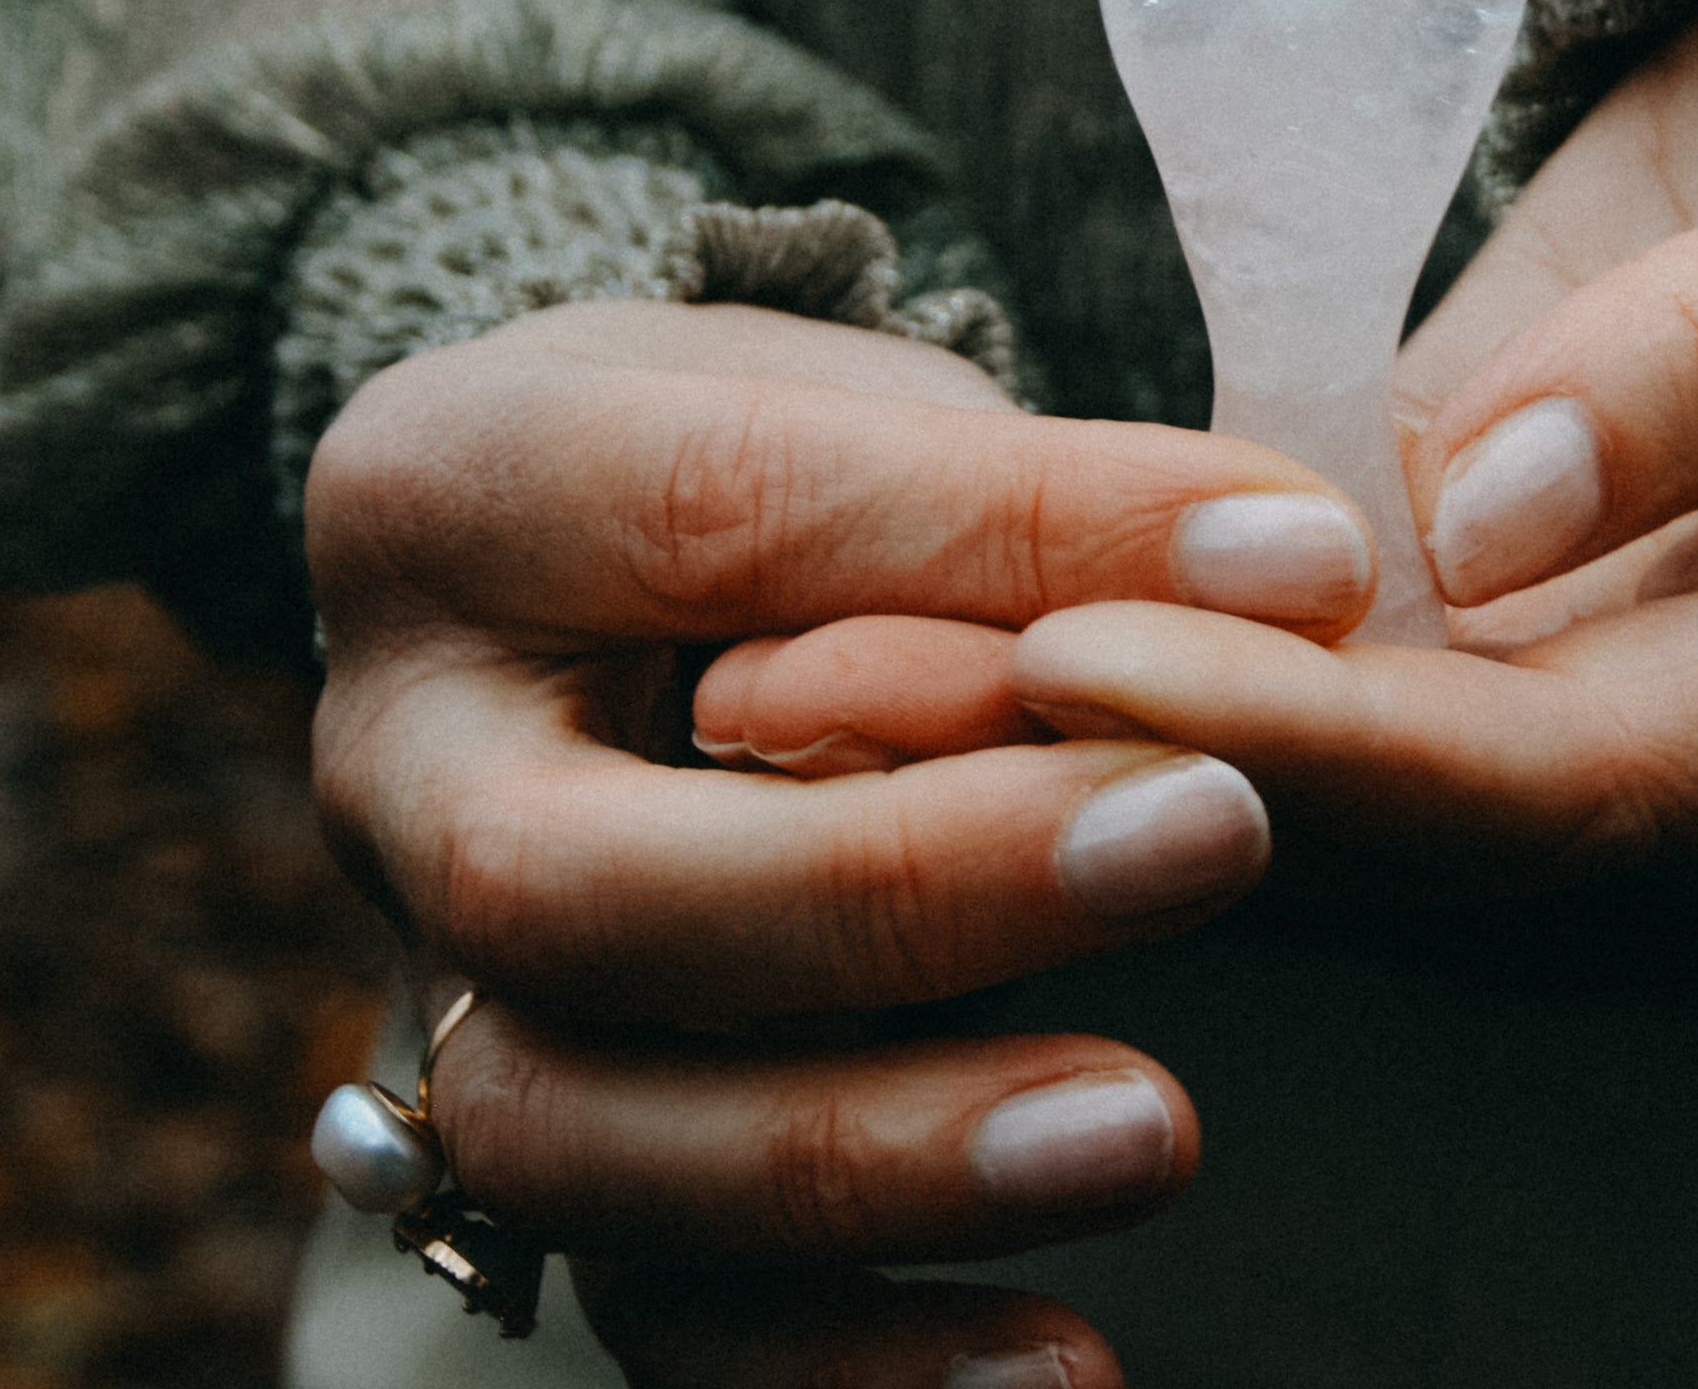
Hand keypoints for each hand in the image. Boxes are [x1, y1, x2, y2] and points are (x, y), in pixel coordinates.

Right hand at [305, 298, 1382, 1383]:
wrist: (602, 603)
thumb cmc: (766, 478)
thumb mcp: (877, 405)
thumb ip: (1046, 500)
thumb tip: (1300, 575)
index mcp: (455, 501)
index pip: (707, 514)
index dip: (994, 543)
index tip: (1288, 571)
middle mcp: (397, 773)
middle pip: (567, 884)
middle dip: (896, 885)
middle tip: (1210, 837)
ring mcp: (442, 992)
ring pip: (578, 1138)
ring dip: (872, 1157)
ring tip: (1149, 1129)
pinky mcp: (544, 1166)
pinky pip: (653, 1313)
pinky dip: (846, 1366)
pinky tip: (1059, 1368)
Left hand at [696, 0, 1697, 882]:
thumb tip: (1491, 515)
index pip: (1593, 772)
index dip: (1341, 743)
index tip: (1088, 660)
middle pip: (1408, 791)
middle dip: (1125, 760)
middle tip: (829, 708)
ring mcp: (1596, 598)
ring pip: (1314, 709)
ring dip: (1068, 694)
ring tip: (796, 661)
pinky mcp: (1491, 494)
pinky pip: (1288, 579)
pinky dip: (1115, 578)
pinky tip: (917, 558)